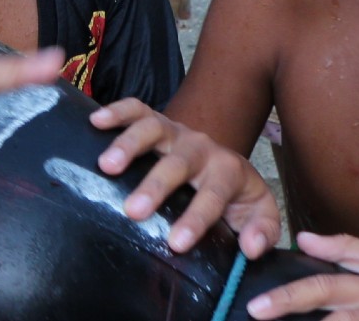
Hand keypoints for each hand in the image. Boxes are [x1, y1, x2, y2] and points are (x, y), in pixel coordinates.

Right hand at [89, 98, 279, 255]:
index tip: (177, 243)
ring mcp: (177, 132)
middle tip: (134, 211)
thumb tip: (253, 248)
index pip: (213, 195)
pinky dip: (116, 111)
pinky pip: (136, 109)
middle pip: (178, 163)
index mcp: (229, 171)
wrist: (224, 163)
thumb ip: (263, 231)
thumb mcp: (258, 213)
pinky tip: (95, 122)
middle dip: (156, 186)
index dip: (196, 218)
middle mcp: (202, 147)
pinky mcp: (157, 122)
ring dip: (129, 145)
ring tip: (106, 166)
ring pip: (153, 130)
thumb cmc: (235, 195)